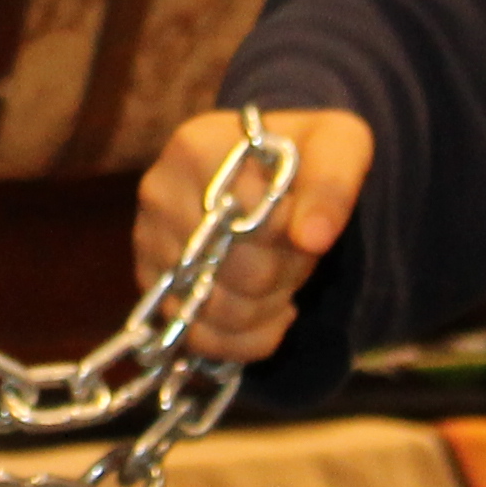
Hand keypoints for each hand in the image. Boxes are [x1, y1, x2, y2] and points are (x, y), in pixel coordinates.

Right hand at [136, 107, 374, 366]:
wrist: (263, 164)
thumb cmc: (301, 154)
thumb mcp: (338, 145)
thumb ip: (332, 185)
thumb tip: (312, 239)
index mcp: (197, 148)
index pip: (259, 226)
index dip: (298, 242)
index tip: (308, 228)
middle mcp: (159, 193)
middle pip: (241, 276)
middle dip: (284, 277)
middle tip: (296, 258)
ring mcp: (147, 240)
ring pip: (219, 314)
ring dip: (266, 311)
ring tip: (280, 283)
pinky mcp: (150, 282)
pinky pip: (199, 337)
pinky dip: (242, 340)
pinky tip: (263, 314)